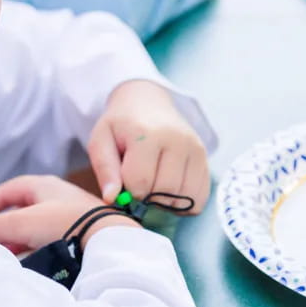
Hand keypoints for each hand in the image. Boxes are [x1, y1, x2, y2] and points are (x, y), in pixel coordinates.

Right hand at [0, 175, 140, 253]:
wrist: (106, 238)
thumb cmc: (65, 224)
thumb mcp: (23, 222)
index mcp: (42, 184)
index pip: (7, 190)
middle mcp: (56, 196)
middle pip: (20, 208)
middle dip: (1, 223)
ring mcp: (68, 214)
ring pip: (33, 224)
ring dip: (16, 237)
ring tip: (3, 252)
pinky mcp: (78, 232)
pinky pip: (47, 237)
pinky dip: (32, 245)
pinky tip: (28, 259)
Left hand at [87, 80, 209, 214]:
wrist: (148, 103)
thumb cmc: (121, 125)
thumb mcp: (101, 140)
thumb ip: (104, 169)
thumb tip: (111, 198)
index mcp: (146, 134)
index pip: (139, 182)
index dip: (127, 190)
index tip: (123, 181)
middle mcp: (176, 140)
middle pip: (163, 192)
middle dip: (147, 198)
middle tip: (137, 185)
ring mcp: (194, 148)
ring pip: (183, 198)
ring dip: (165, 203)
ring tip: (152, 188)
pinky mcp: (204, 158)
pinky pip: (199, 197)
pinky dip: (183, 203)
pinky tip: (168, 192)